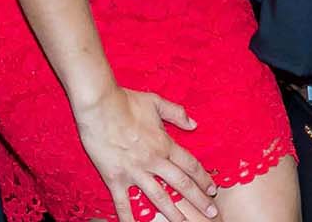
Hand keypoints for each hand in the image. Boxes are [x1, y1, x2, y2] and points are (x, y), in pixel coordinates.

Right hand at [75, 87, 218, 220]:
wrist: (99, 105)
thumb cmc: (127, 101)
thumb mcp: (156, 102)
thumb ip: (177, 113)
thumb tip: (194, 124)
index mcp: (165, 144)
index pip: (190, 165)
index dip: (203, 179)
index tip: (213, 190)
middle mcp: (154, 161)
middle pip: (181, 184)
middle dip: (199, 200)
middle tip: (211, 213)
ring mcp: (135, 171)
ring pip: (159, 197)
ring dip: (174, 213)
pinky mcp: (115, 178)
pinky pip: (123, 203)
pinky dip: (129, 218)